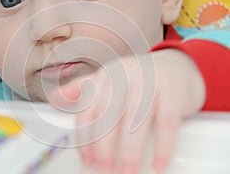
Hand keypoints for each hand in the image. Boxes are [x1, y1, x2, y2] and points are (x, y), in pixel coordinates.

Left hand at [50, 49, 204, 172]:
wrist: (176, 67)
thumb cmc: (137, 80)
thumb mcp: (108, 79)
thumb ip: (82, 89)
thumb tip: (54, 99)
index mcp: (106, 76)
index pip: (89, 109)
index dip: (85, 137)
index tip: (87, 159)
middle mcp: (125, 77)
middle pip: (109, 115)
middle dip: (104, 146)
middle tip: (104, 168)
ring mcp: (149, 83)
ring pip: (135, 120)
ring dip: (130, 150)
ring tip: (126, 171)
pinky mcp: (172, 92)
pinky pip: (166, 122)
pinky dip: (162, 145)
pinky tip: (157, 163)